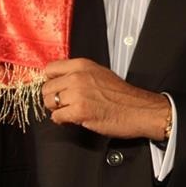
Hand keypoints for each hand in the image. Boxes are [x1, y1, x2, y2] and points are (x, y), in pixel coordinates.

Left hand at [42, 58, 169, 139]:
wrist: (139, 110)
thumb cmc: (123, 96)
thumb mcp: (100, 73)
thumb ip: (80, 74)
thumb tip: (60, 80)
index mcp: (82, 65)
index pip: (50, 69)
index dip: (50, 81)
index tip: (55, 88)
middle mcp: (78, 77)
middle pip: (46, 88)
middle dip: (52, 98)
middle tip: (63, 104)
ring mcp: (78, 94)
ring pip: (49, 103)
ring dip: (57, 110)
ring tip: (69, 112)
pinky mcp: (79, 111)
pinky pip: (57, 117)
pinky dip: (62, 121)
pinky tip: (73, 120)